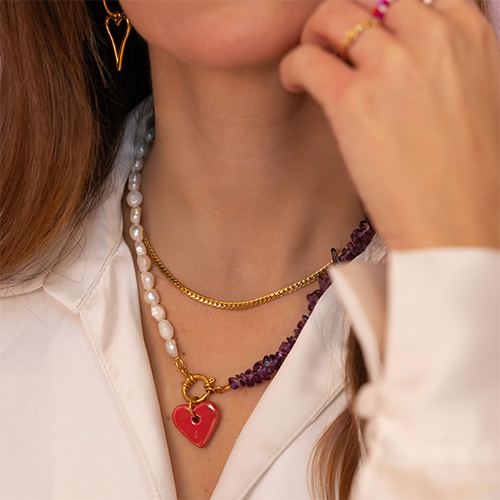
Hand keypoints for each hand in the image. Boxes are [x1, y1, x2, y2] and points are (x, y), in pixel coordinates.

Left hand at [280, 0, 499, 249]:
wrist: (460, 227)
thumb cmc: (471, 177)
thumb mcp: (482, 99)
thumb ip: (454, 65)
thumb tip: (417, 60)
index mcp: (469, 35)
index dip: (385, 10)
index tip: (368, 31)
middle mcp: (432, 38)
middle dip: (346, 17)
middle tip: (333, 45)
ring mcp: (391, 66)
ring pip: (331, 15)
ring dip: (314, 34)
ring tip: (311, 62)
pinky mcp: (352, 101)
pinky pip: (306, 58)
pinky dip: (293, 66)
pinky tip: (295, 84)